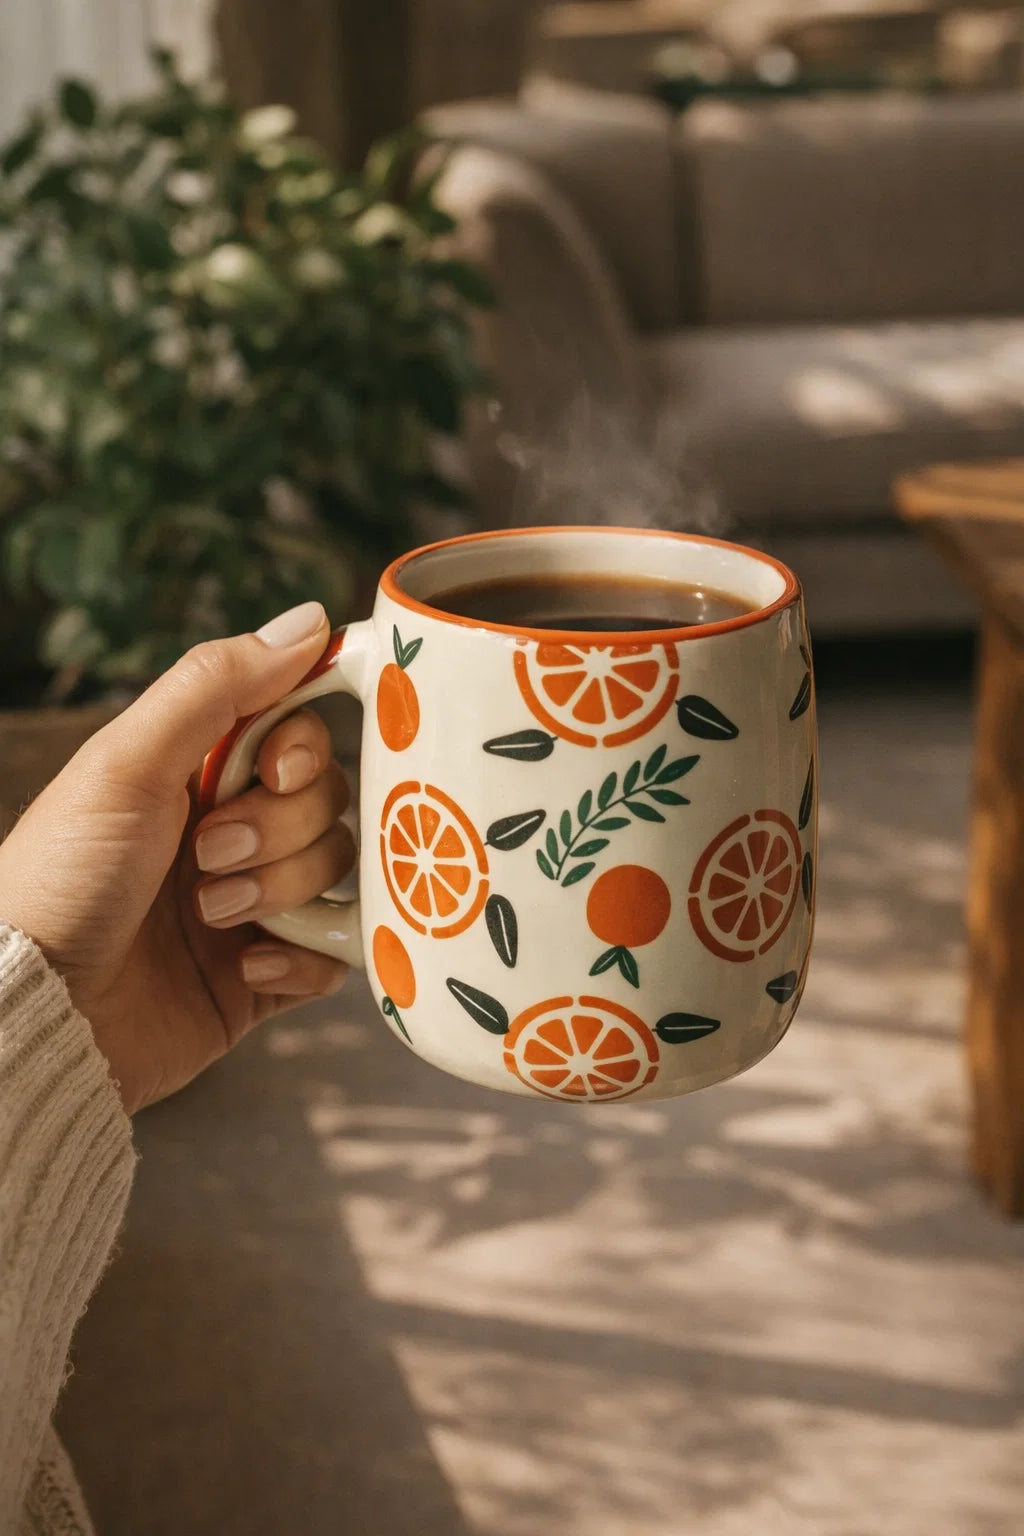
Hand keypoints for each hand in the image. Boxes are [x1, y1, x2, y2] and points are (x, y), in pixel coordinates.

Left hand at [0, 601, 353, 1113]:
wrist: (41, 1010)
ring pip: (338, 875)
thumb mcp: (127, 762)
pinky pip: (336, 957)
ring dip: (280, 892)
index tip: (272, 768)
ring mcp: (255, 904)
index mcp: (198, 774)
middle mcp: (234, 831)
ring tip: (209, 914)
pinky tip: (247, 967)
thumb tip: (311, 619)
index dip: (304, 748)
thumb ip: (216, 684)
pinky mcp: (266, 977)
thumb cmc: (63, 874)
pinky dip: (304, 960)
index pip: (301, 733)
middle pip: (330, 802)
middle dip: (278, 830)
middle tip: (207, 854)